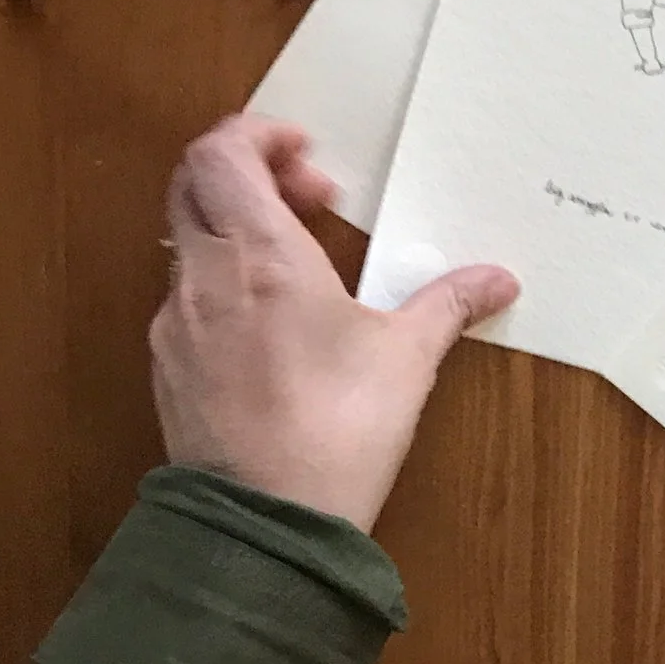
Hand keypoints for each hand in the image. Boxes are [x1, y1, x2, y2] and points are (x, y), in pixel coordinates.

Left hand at [150, 115, 516, 529]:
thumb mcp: (407, 359)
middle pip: (194, 185)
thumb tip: (495, 280)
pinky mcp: (169, 368)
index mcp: (260, 255)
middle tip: (311, 199)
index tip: (307, 155)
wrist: (267, 527)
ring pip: (188, 242)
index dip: (258, 136)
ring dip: (236, 231)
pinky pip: (186, 299)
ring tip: (299, 264)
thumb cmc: (336, 432)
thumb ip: (447, 304)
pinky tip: (271, 325)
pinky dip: (223, 284)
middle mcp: (205, 277)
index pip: (222, 153)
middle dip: (250, 175)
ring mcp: (176, 324)